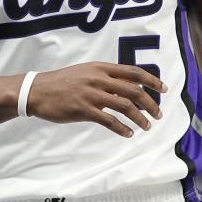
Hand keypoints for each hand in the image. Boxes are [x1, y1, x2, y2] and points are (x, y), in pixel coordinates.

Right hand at [25, 62, 165, 136]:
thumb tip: (127, 84)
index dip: (151, 80)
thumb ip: (105, 76)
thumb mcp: (85, 72)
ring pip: (125, 106)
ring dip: (140, 118)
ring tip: (147, 127)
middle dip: (150, 103)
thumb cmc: (62, 81)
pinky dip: (122, 128)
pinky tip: (128, 134)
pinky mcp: (84, 110)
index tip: (163, 89)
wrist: (38, 90)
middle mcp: (99, 79)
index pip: (133, 72)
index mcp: (101, 68)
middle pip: (134, 90)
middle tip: (158, 114)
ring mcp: (92, 94)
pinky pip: (109, 121)